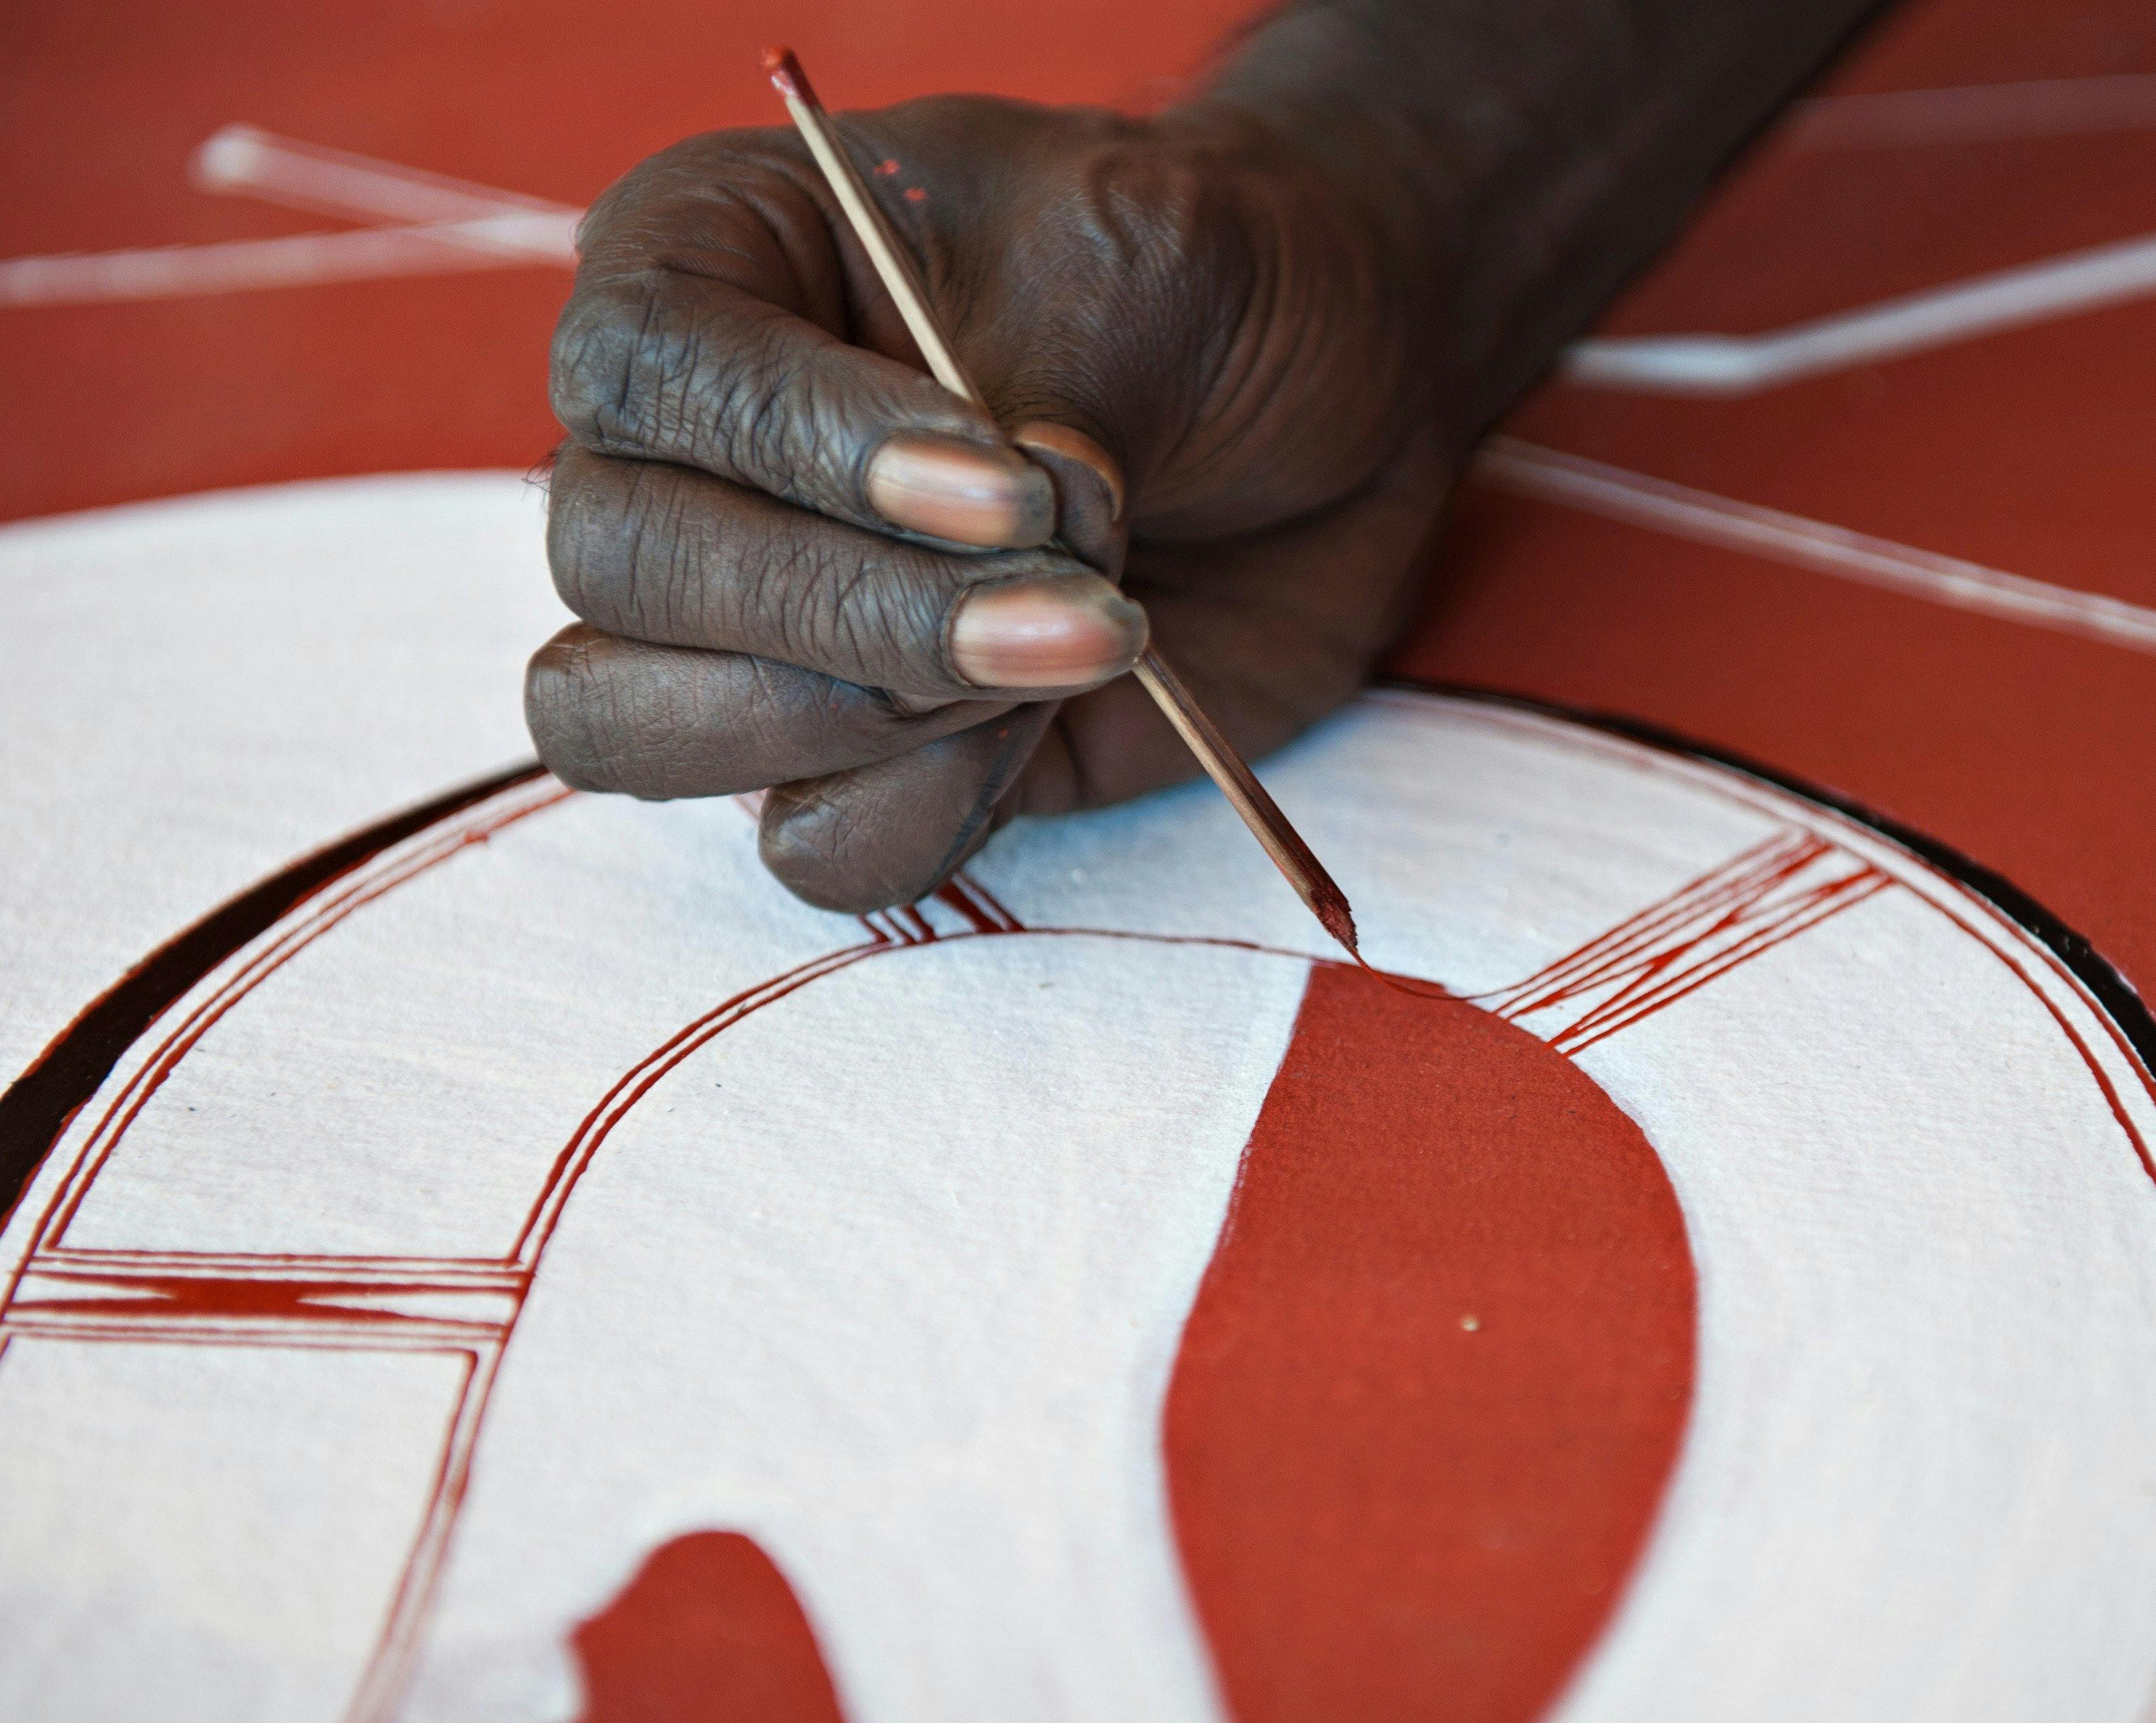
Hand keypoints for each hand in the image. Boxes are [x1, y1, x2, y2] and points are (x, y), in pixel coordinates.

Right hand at [527, 95, 1450, 910]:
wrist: (1345, 401)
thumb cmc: (1214, 279)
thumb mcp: (1144, 261)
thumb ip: (1033, 399)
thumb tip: (980, 559)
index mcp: (710, 257)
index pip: (641, 369)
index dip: (796, 445)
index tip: (1007, 485)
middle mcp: (688, 451)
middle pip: (621, 568)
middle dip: (849, 607)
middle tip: (1079, 595)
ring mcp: (755, 625)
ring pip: (646, 730)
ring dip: (872, 717)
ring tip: (1081, 641)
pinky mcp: (864, 759)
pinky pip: (811, 843)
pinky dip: (928, 808)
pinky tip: (1056, 717)